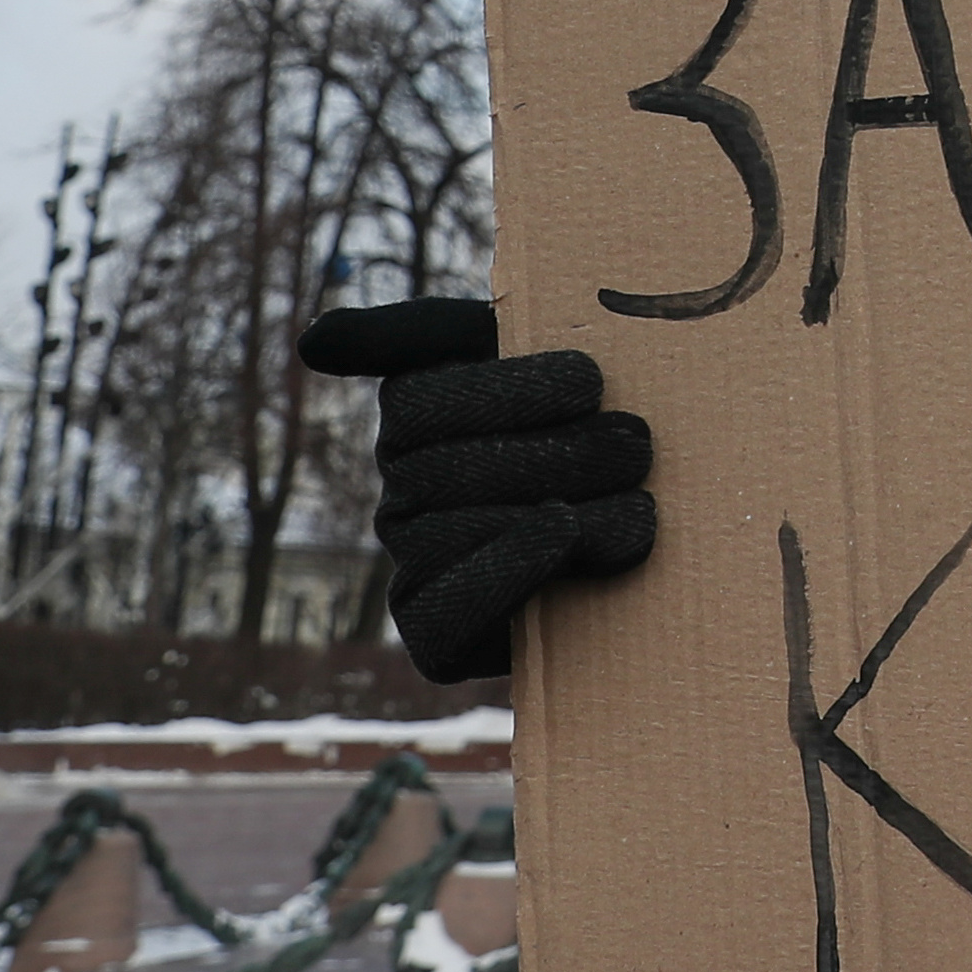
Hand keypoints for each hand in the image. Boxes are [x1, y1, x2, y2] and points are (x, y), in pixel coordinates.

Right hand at [299, 297, 655, 682]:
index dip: (512, 392)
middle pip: (445, 473)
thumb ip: (419, 332)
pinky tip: (567, 535)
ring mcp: (414, 568)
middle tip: (638, 446)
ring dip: (564, 511)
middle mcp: (399, 498)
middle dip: (558, 455)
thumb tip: (313, 344)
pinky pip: (448, 612)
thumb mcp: (519, 348)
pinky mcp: (438, 639)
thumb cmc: (590, 419)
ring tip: (640, 500)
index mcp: (409, 424)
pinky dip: (511, 569)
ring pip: (454, 535)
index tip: (593, 383)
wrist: (658, 517)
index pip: (417, 404)